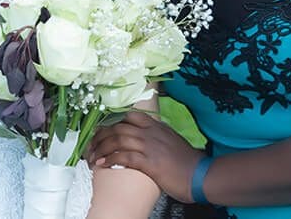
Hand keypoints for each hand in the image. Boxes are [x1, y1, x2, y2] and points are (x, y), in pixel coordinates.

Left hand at [89, 111, 204, 202]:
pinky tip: (101, 164)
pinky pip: (124, 157)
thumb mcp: (171, 140)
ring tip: (91, 156)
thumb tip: (143, 138)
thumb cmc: (187, 161)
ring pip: (118, 140)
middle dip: (100, 135)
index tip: (100, 128)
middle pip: (118, 126)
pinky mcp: (149, 162)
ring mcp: (149, 146)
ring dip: (100, 148)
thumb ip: (157, 136)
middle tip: (90, 144)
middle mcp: (150, 132)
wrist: (200, 174)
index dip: (111, 120)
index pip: (129, 115)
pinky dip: (109, 159)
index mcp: (156, 126)